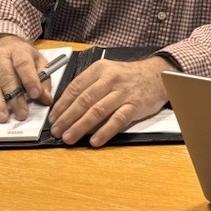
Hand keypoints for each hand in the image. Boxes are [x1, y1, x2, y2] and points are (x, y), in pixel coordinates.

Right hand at [0, 34, 51, 122]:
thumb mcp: (38, 63)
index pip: (23, 64)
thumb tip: (46, 99)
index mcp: (18, 51)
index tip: (35, 94)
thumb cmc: (24, 59)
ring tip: (3, 118)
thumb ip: (44, 80)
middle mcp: (0, 57)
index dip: (30, 79)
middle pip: (6, 78)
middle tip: (22, 114)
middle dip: (15, 98)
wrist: (3, 48)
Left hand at [49, 56, 175, 146]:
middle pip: (84, 100)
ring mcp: (123, 92)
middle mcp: (111, 78)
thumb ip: (90, 86)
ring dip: (81, 126)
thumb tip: (67, 108)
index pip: (75, 87)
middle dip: (67, 117)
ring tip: (69, 137)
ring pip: (98, 110)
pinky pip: (117, 119)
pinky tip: (95, 141)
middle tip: (57, 131)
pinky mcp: (135, 104)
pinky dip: (105, 131)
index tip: (53, 118)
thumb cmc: (129, 77)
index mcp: (100, 69)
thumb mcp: (108, 72)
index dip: (62, 105)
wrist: (158, 75)